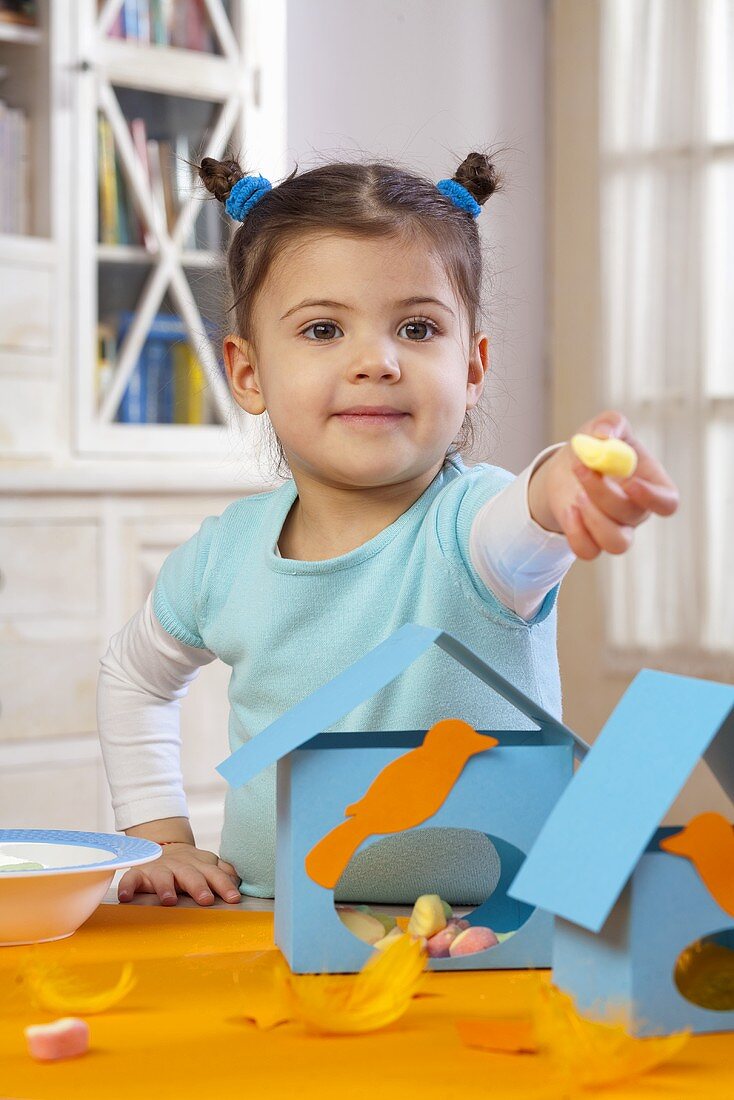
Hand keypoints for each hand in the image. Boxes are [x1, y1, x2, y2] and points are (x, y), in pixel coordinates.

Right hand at [117, 843, 240, 905]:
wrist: (162, 847)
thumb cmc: (189, 864)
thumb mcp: (208, 864)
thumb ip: (224, 872)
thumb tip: (239, 881)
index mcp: (200, 864)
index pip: (215, 874)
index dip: (224, 886)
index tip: (233, 898)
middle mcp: (180, 866)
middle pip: (190, 875)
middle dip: (198, 886)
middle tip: (205, 899)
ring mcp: (159, 868)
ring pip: (162, 876)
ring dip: (166, 887)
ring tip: (169, 900)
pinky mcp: (139, 873)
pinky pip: (131, 878)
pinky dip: (127, 886)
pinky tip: (126, 898)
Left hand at [528, 410, 678, 559]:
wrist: (569, 467)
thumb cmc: (597, 446)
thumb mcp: (604, 427)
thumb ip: (610, 424)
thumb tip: (604, 436)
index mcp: (652, 485)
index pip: (667, 502)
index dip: (652, 497)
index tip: (629, 482)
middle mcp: (638, 513)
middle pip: (632, 516)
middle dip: (603, 493)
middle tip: (581, 467)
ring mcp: (616, 530)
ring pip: (616, 543)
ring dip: (593, 519)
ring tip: (576, 495)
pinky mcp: (591, 541)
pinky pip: (588, 552)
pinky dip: (576, 534)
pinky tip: (568, 510)